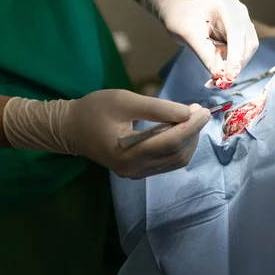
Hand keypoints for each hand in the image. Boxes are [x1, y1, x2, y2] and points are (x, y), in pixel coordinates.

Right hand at [3, 90, 209, 177]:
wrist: (70, 129)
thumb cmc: (94, 110)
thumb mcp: (124, 100)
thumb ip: (157, 108)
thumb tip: (188, 112)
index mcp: (126, 153)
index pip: (170, 142)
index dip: (191, 126)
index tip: (204, 110)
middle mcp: (133, 169)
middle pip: (177, 153)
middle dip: (192, 132)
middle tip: (198, 111)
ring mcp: (136, 174)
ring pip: (176, 161)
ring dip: (188, 140)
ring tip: (190, 118)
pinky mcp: (138, 172)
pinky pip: (168, 162)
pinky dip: (179, 146)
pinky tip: (179, 130)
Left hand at [140, 0, 258, 87]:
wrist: (178, 15)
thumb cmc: (181, 19)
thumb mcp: (189, 36)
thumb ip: (206, 55)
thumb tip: (219, 75)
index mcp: (227, 5)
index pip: (237, 34)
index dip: (235, 57)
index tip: (230, 77)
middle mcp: (239, 12)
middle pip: (247, 43)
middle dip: (235, 65)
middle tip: (220, 83)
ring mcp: (241, 23)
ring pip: (246, 51)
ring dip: (232, 67)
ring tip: (214, 79)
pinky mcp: (239, 35)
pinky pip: (239, 54)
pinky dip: (229, 66)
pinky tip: (216, 72)